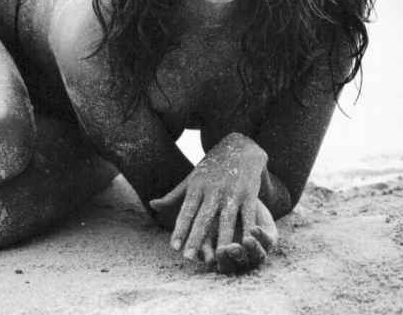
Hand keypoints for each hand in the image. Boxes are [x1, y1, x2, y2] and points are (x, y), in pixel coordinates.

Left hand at [149, 132, 270, 271]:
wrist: (240, 145)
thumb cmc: (212, 166)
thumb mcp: (192, 177)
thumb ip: (174, 195)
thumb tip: (152, 205)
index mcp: (197, 186)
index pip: (186, 211)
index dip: (180, 229)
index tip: (173, 247)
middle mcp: (213, 189)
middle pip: (203, 217)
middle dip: (195, 237)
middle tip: (188, 257)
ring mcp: (232, 191)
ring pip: (225, 219)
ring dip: (221, 239)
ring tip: (217, 256)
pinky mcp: (249, 192)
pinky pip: (248, 215)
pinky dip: (247, 229)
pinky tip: (246, 243)